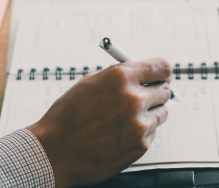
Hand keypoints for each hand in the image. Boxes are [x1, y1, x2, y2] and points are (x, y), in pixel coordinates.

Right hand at [28, 58, 172, 187]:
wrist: (54, 152)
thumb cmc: (67, 116)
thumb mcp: (90, 83)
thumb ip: (120, 75)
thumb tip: (143, 73)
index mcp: (121, 77)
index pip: (162, 67)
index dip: (162, 71)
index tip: (161, 75)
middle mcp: (133, 99)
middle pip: (164, 90)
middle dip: (155, 91)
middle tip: (143, 96)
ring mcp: (138, 124)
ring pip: (161, 112)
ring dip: (149, 113)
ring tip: (125, 118)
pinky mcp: (140, 146)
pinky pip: (152, 132)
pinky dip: (141, 132)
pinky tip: (119, 134)